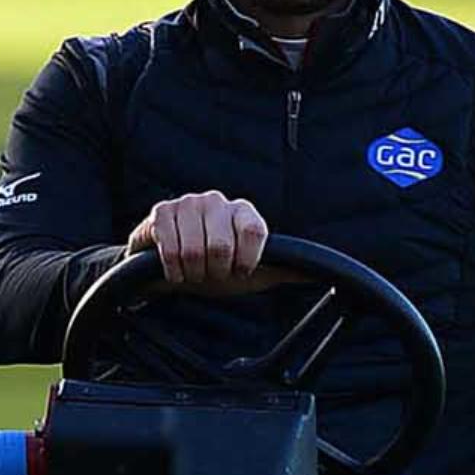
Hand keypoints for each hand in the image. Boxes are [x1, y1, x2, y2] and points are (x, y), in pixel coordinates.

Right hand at [127, 191, 295, 294]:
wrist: (176, 268)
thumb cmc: (218, 267)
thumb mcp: (255, 272)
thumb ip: (283, 270)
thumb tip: (313, 273)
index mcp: (244, 212)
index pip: (254, 232)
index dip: (246, 260)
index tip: (240, 270)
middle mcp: (217, 201)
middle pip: (220, 246)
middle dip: (215, 271)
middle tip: (212, 273)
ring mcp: (188, 203)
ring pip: (192, 251)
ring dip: (193, 272)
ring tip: (194, 271)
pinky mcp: (161, 212)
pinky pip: (169, 250)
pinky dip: (173, 270)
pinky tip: (176, 269)